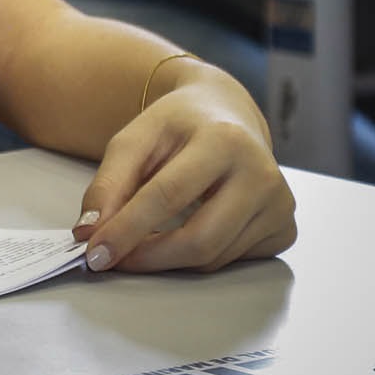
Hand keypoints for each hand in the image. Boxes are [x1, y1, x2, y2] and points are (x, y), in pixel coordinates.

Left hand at [77, 63, 294, 274]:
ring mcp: (281, 205)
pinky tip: (183, 233)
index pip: (167, 196)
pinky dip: (196, 257)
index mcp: (224, 140)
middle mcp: (262, 173)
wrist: (226, 113)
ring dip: (168, 259)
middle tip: (111, 260)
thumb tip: (89, 232)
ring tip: (140, 241)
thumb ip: (108, 183)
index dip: (127, 229)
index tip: (95, 253)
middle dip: (148, 257)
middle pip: (199, 239)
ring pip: (213, 257)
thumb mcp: (136, 138)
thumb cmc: (179, 126)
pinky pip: (231, 261)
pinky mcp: (286, 229)